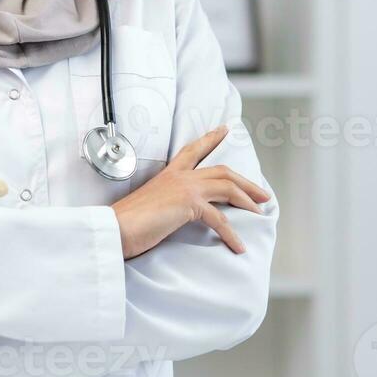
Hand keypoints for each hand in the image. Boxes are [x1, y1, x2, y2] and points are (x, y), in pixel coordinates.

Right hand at [109, 124, 270, 259]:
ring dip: (247, 201)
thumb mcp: (148, 208)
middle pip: (222, 171)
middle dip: (245, 181)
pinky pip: (219, 218)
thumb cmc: (125, 223)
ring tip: (260, 213)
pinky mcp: (188, 204)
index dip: (210, 139)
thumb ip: (163, 206)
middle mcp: (179, 176)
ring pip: (227, 187)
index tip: (223, 129)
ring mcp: (185, 187)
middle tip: (262, 192)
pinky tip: (238, 247)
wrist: (114, 228)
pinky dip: (231, 234)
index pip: (192, 150)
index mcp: (168, 174)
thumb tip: (171, 216)